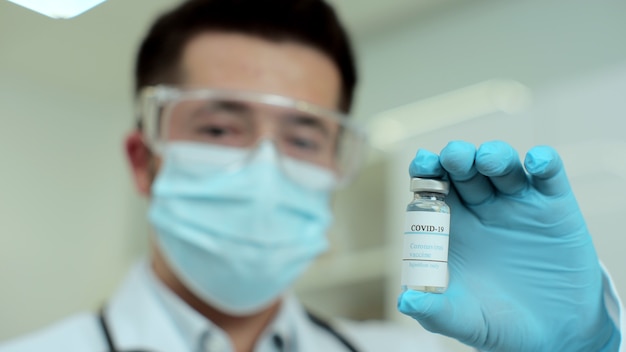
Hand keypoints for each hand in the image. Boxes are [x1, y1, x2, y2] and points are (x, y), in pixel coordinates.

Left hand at [397, 141, 619, 350]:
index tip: (422, 164)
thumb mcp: (464, 321)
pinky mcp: (555, 209)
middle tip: (454, 159)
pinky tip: (536, 162)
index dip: (425, 171)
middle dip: (457, 157)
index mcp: (452, 227)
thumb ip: (436, 311)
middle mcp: (481, 209)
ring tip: (488, 161)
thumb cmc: (499, 324)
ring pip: (502, 166)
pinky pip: (549, 177)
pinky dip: (544, 162)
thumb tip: (405, 301)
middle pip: (464, 169)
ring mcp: (518, 205)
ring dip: (494, 155)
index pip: (431, 188)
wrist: (554, 335)